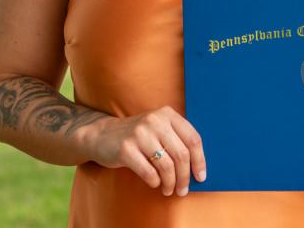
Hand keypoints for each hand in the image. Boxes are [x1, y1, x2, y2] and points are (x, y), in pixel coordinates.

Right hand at [82, 105, 206, 196]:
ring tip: (169, 190)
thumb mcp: (158, 128)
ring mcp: (139, 134)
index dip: (200, 160)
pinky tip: (155, 183)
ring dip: (170, 183)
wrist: (103, 135)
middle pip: (181, 154)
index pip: (193, 139)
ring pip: (167, 166)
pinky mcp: (126, 149)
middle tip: (183, 190)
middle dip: (185, 177)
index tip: (200, 177)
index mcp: (167, 114)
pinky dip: (155, 182)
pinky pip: (149, 173)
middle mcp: (155, 121)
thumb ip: (176, 140)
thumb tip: (197, 168)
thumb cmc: (138, 136)